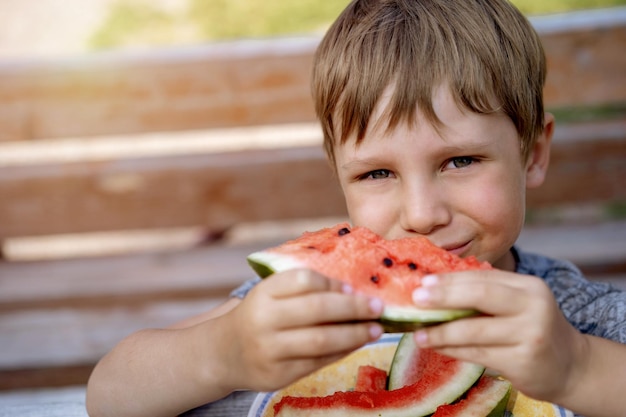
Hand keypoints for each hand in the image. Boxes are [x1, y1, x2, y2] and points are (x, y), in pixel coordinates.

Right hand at [218, 269, 383, 391]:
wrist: (226, 352)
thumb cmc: (260, 315)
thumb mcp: (272, 294)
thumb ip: (304, 288)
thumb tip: (354, 289)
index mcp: (263, 293)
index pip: (303, 279)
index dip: (333, 283)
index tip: (355, 287)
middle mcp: (263, 320)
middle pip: (316, 309)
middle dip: (353, 307)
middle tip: (378, 306)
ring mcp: (270, 350)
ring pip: (321, 341)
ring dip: (354, 334)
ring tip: (375, 329)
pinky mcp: (278, 375)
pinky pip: (318, 362)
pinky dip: (342, 351)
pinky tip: (356, 343)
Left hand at [410, 270, 586, 401]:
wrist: (570, 366)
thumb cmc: (531, 329)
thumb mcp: (517, 304)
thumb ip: (486, 293)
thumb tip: (435, 287)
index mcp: (529, 286)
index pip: (483, 277)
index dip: (451, 279)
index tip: (422, 282)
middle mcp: (533, 306)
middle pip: (480, 296)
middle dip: (444, 297)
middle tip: (416, 299)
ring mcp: (530, 335)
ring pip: (474, 330)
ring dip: (442, 332)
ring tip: (418, 333)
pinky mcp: (522, 362)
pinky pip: (477, 354)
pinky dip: (452, 350)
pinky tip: (437, 347)